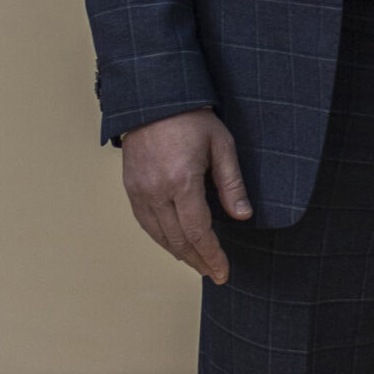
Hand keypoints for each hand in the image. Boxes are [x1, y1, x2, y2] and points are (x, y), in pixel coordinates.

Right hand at [120, 109, 250, 282]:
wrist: (154, 100)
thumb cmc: (192, 119)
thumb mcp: (222, 146)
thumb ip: (232, 184)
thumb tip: (243, 216)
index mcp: (181, 181)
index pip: (198, 232)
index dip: (212, 255)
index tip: (223, 271)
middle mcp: (156, 191)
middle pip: (178, 240)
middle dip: (198, 261)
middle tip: (214, 274)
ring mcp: (139, 191)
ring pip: (159, 236)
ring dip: (180, 254)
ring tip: (199, 264)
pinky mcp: (130, 188)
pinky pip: (146, 223)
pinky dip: (162, 239)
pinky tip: (175, 245)